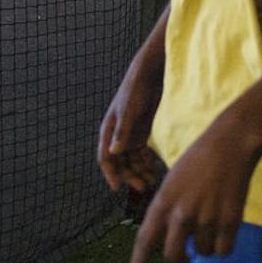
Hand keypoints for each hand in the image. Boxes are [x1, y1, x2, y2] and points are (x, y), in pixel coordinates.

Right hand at [98, 60, 165, 197]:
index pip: (106, 158)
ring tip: (151, 182)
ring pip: (132, 160)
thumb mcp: (128, 112)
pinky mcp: (142, 132)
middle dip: (129, 176)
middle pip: (120, 163)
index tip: (117, 188)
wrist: (148, 75)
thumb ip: (122, 132)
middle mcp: (117, 136)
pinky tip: (155, 170)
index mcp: (108, 131)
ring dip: (139, 171)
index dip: (110, 174)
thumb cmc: (135, 90)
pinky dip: (147, 162)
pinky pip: (142, 153)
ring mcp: (130, 134)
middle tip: (142, 187)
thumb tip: (114, 153)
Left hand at [126, 117, 258, 262]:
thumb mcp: (172, 182)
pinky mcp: (229, 221)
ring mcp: (206, 219)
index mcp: (163, 202)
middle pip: (173, 256)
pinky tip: (225, 230)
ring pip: (202, 253)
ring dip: (206, 246)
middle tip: (187, 254)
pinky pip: (223, 251)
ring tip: (212, 223)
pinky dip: (224, 246)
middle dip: (180, 258)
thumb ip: (168, 210)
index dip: (139, 262)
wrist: (230, 144)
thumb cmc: (199, 160)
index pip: (145, 239)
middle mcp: (181, 214)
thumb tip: (171, 241)